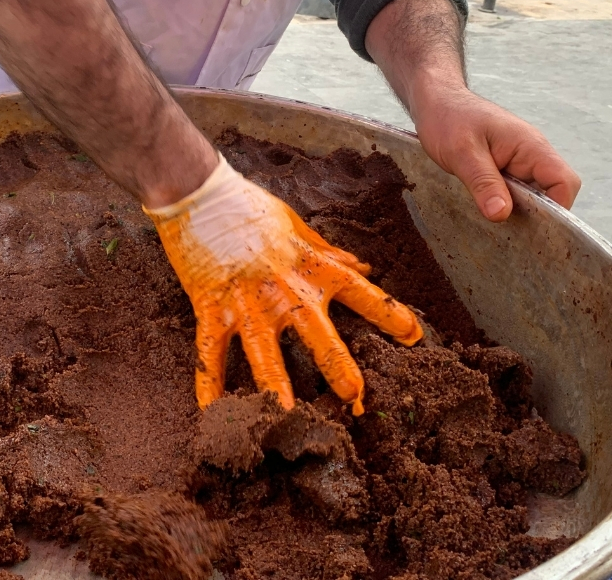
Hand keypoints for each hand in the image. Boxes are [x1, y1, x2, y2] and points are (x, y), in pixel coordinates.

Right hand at [146, 157, 422, 414]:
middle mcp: (283, 289)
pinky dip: (209, 385)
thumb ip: (328, 251)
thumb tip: (363, 267)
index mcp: (309, 266)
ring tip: (288, 418)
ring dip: (277, 386)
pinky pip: (210, 353)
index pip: (359, 292)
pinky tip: (213, 415)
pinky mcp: (210, 308)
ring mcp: (245, 302)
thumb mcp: (295, 224)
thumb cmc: (247, 206)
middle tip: (356, 399)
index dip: (389, 314)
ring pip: (263, 353)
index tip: (414, 337)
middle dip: (338, 368)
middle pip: (317, 335)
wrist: (197, 193)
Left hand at [411, 86, 581, 221]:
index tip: (531, 229)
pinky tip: (486, 215)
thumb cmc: (449, 118)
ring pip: (533, 197)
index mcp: (530, 147)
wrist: (436, 102)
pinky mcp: (505, 171)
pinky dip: (504, 207)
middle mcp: (531, 156)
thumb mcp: (462, 152)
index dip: (557, 210)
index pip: (564, 182)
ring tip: (494, 228)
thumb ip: (483, 182)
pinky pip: (515, 195)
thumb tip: (502, 214)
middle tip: (508, 235)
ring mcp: (519, 164)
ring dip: (518, 214)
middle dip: (536, 217)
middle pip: (553, 194)